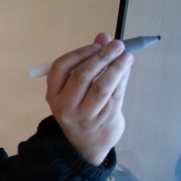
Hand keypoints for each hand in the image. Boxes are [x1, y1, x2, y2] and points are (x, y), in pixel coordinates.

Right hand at [46, 33, 132, 165]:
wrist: (88, 144)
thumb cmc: (81, 109)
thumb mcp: (76, 88)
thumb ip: (88, 61)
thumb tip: (104, 36)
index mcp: (53, 95)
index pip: (60, 68)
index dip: (80, 53)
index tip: (96, 45)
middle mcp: (65, 106)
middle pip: (82, 76)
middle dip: (102, 56)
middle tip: (117, 45)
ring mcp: (85, 115)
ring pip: (102, 86)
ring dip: (116, 67)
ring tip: (127, 55)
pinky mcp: (105, 119)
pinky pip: (116, 94)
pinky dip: (123, 78)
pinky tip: (127, 67)